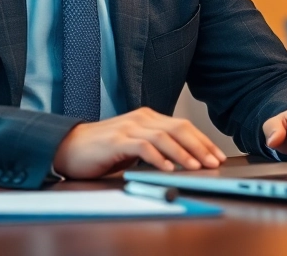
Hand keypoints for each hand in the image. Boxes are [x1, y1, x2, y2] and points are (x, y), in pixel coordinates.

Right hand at [52, 107, 227, 178]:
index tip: (217, 155)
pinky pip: (143, 148)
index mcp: (147, 117)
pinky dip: (158, 159)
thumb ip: (156, 148)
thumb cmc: (103, 150)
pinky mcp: (116, 141)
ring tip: (197, 166)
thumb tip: (185, 161)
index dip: (202, 140)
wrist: (69, 147)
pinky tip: (168, 169)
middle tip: (214, 162)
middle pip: (178, 129)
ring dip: (183, 153)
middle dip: (200, 146)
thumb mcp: (134, 146)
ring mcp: (128, 128)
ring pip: (164, 137)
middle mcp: (140, 119)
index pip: (182, 126)